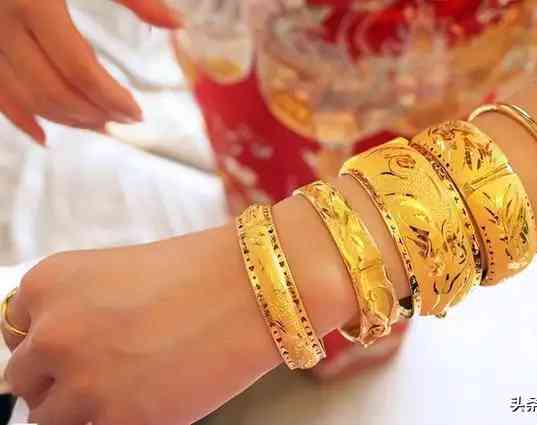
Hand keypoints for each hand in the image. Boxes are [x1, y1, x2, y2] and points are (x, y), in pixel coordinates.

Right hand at [0, 0, 181, 143]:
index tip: (136, 112)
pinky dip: (19, 117)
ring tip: (99, 125)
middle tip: (123, 120)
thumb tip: (180, 24)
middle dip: (93, 113)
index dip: (110, 97)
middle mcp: (0, 23)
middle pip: (52, 90)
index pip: (78, 68)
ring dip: (65, 120)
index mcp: (32, 1)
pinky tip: (45, 135)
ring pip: (24, 98)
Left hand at [2, 226, 282, 424]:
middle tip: (110, 372)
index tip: (84, 348)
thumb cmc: (201, 274)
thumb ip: (78, 313)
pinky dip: (117, 422)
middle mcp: (53, 332)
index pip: (16, 335)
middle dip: (61, 380)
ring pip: (50, 419)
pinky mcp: (120, 421)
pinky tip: (151, 399)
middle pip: (25, 380)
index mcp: (48, 283)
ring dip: (82, 411)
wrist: (257, 286)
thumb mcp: (119, 276)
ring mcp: (83, 381)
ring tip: (131, 390)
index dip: (53, 346)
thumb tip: (61, 364)